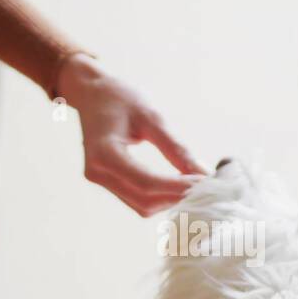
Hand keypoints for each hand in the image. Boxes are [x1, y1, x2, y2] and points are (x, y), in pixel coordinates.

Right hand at [56, 53, 204, 216]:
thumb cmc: (119, 97)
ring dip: (170, 199)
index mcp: (104, 153)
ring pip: (141, 205)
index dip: (177, 187)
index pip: (145, 182)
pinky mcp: (107, 182)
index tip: (205, 183)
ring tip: (194, 182)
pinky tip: (177, 183)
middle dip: (176, 196)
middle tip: (206, 185)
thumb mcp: (151, 116)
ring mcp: (100, 179)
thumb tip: (202, 173)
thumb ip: (175, 147)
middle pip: (144, 200)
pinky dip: (160, 196)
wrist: (90, 93)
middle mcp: (97, 172)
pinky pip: (136, 199)